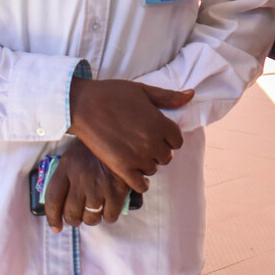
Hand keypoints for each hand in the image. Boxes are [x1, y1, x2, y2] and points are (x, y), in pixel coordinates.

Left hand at [44, 140, 130, 230]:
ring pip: (90, 218)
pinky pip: (110, 216)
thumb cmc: (95, 148)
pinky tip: (109, 208)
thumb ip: (65, 175)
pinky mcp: (118, 190)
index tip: (56, 226)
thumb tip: (58, 202)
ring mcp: (99, 186)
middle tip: (77, 217)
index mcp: (67, 167)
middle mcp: (81, 178)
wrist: (123, 134)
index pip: (53, 200)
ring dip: (91, 219)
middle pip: (71, 213)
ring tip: (94, 211)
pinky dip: (109, 215)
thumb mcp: (74, 155)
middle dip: (74, 219)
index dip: (53, 217)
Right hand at [67, 78, 193, 192]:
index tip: (157, 134)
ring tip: (134, 153)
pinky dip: (140, 182)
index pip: (177, 141)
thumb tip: (191, 95)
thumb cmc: (112, 93)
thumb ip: (168, 97)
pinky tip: (134, 173)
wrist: (83, 105)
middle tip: (144, 142)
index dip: (168, 138)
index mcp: (159, 122)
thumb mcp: (143, 90)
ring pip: (153, 169)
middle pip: (166, 156)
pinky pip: (140, 184)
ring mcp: (137, 156)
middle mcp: (151, 141)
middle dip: (158, 150)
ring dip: (147, 163)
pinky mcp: (121, 167)